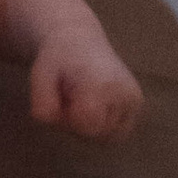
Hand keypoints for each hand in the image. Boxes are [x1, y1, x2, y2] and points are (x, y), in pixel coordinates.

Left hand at [28, 23, 142, 141]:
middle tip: (69, 97)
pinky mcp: (137, 103)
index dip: (68, 120)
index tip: (62, 99)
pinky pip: (118, 132)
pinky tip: (93, 106)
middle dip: (77, 124)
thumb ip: (42, 103)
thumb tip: (51, 121)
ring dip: (90, 127)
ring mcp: (134, 99)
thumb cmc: (58, 58)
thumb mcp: (40, 76)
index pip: (86, 127)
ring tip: (82, 101)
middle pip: (96, 135)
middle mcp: (124, 92)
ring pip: (108, 137)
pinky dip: (103, 125)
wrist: (79, 40)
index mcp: (102, 84)